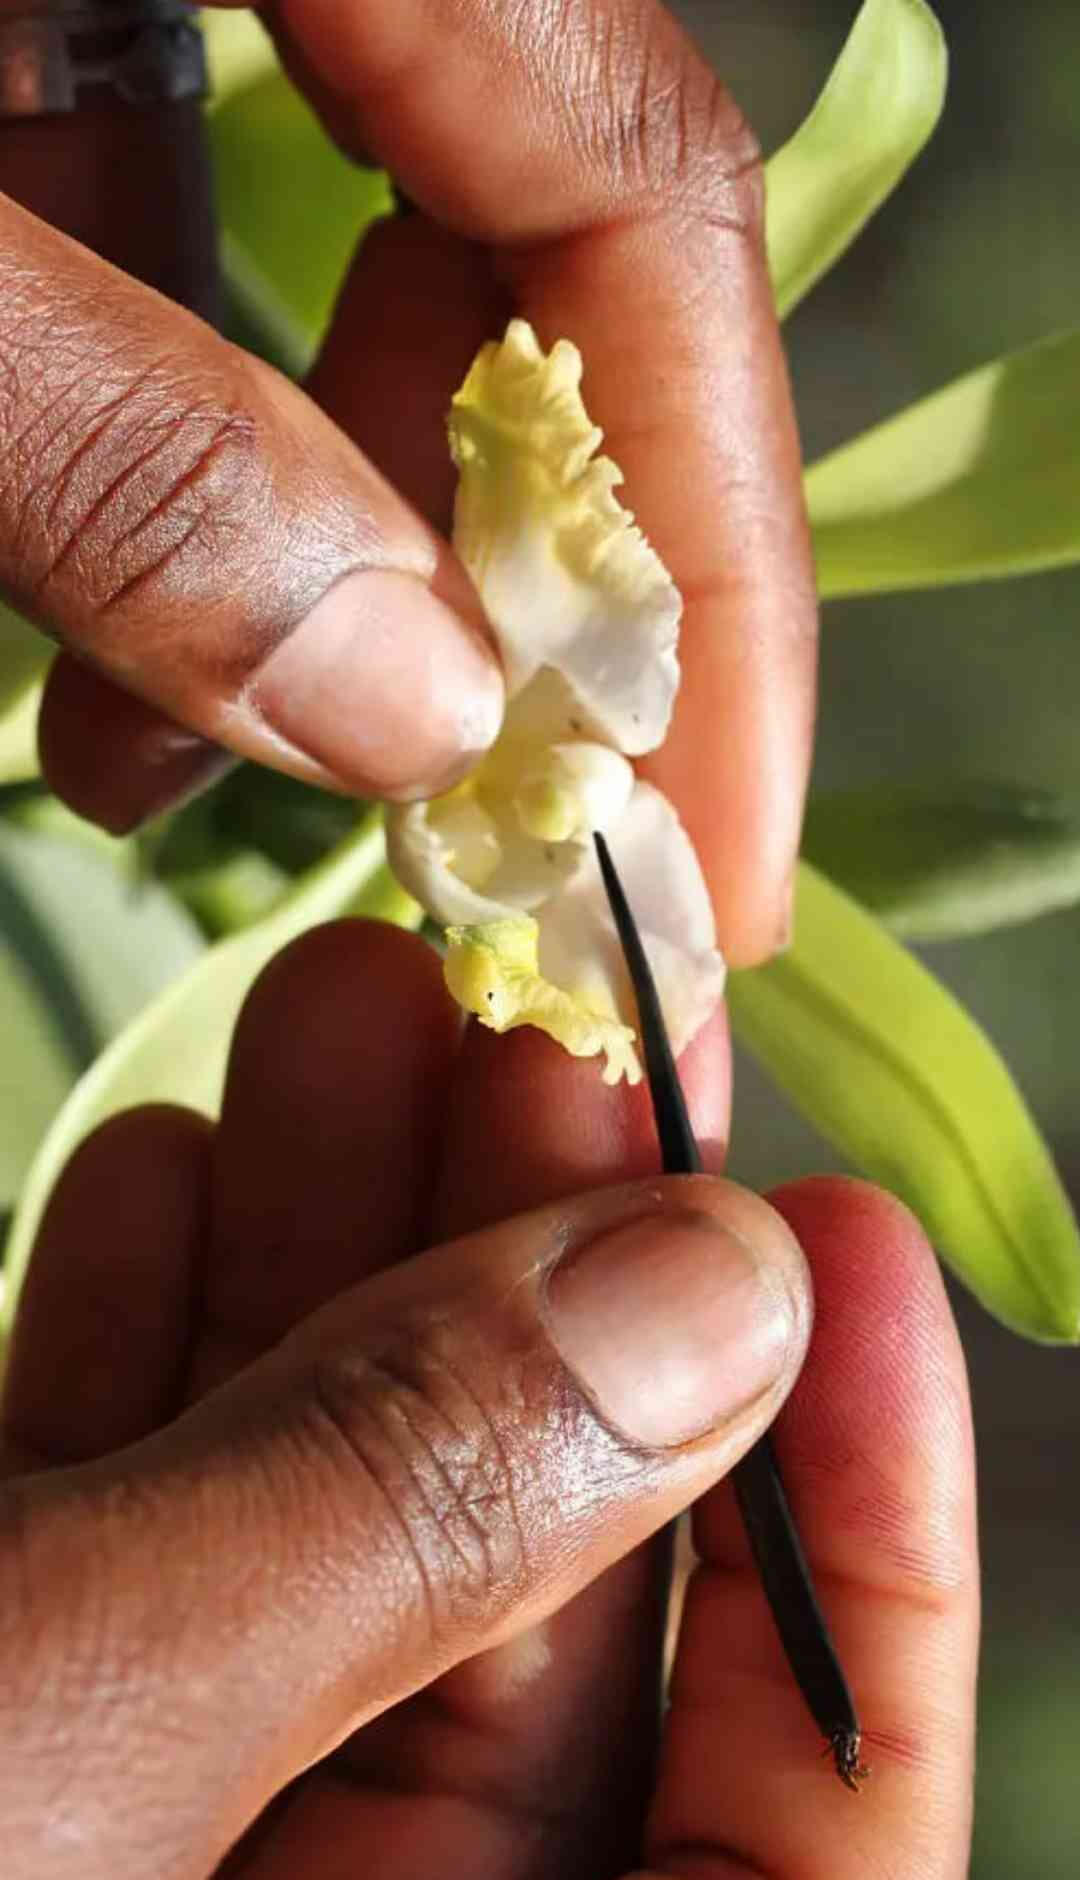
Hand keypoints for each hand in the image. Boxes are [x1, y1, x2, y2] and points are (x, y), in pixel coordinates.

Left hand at [0, 0, 813, 963]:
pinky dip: (158, 440)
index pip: (639, 188)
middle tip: (452, 850)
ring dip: (289, 544)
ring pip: (349, 263)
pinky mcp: (57, 18)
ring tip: (155, 770)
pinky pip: (182, 233)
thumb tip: (405, 712)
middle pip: (532, 249)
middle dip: (488, 580)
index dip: (713, 546)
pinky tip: (82, 628)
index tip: (713, 859)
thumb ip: (126, 456)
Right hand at [0, 921, 977, 1879]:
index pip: (801, 1865)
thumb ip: (404, 1513)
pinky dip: (154, 1344)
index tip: (842, 1247)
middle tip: (557, 1037)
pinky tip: (172, 1164)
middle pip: (531, 1612)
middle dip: (541, 1288)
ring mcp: (137, 1842)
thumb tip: (709, 1289)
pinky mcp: (5, 1716)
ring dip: (335, 1252)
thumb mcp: (100, 1718)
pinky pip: (131, 1540)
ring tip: (358, 1005)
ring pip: (320, 1534)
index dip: (864, 1552)